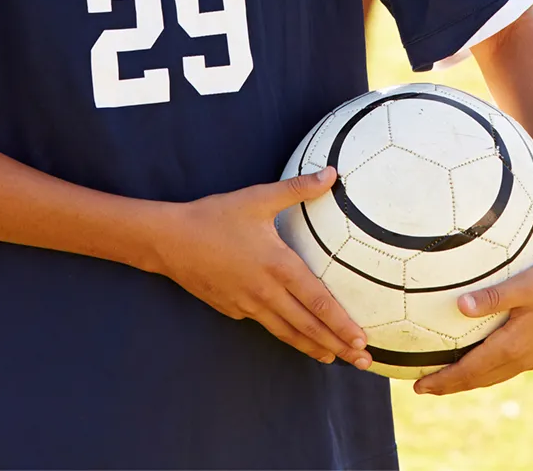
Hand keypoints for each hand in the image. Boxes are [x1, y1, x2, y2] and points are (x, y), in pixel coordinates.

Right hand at [153, 166, 371, 368]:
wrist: (170, 241)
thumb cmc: (216, 216)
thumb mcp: (258, 197)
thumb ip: (298, 188)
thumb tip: (332, 173)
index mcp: (278, 266)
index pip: (318, 301)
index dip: (341, 322)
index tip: (361, 338)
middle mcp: (266, 292)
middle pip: (308, 325)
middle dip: (337, 344)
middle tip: (362, 360)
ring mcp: (248, 305)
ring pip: (287, 332)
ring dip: (314, 347)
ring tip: (335, 359)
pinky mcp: (233, 309)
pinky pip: (266, 325)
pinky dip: (286, 335)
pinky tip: (295, 338)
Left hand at [413, 247, 532, 395]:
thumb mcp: (526, 284)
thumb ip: (493, 296)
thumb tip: (458, 306)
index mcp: (513, 346)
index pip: (470, 371)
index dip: (443, 381)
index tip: (418, 387)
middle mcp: (522, 357)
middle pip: (478, 380)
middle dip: (450, 385)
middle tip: (423, 387)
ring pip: (493, 375)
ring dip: (469, 379)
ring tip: (447, 377)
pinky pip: (506, 366)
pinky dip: (487, 369)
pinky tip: (483, 357)